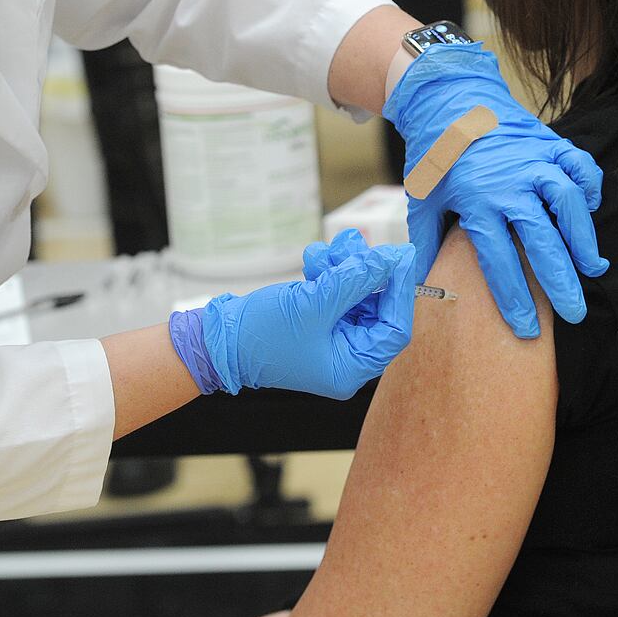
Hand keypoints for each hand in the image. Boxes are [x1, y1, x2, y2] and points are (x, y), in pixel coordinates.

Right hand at [199, 241, 414, 398]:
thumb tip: (392, 259)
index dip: (399, 290)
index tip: (399, 256)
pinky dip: (328, 273)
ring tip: (326, 253)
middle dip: (364, 273)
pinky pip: (336, 292)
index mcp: (350, 368)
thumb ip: (355, 280)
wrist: (218, 338)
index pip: (394, 329)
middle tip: (353, 247)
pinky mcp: (318, 320)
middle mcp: (346, 356)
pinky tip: (314, 260)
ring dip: (343, 268)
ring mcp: (332, 337)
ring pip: (355, 294)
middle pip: (376, 307)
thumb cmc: (261, 334)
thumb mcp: (313, 304)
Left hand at [384, 43, 607, 338]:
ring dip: (583, 237)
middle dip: (560, 281)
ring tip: (592, 268)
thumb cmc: (435, 155)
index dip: (514, 298)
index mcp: (476, 200)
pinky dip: (589, 188)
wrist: (449, 98)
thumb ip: (426, 244)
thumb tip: (422, 290)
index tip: (526, 328)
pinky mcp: (550, 142)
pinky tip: (588, 211)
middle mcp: (510, 182)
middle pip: (542, 239)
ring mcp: (534, 160)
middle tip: (574, 313)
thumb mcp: (422, 199)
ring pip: (568, 202)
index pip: (499, 260)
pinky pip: (580, 166)